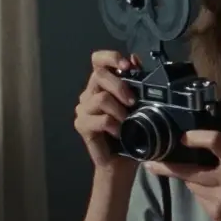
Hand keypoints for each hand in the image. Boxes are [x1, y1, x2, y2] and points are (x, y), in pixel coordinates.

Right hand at [74, 50, 139, 172]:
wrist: (122, 163)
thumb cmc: (132, 132)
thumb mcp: (139, 105)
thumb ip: (136, 82)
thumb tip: (135, 58)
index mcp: (101, 84)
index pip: (98, 60)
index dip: (111, 58)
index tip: (128, 66)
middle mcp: (89, 93)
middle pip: (99, 75)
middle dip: (120, 86)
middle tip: (133, 102)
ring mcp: (83, 109)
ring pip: (101, 98)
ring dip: (119, 110)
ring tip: (128, 121)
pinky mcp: (82, 125)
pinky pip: (100, 119)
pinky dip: (114, 125)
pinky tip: (120, 132)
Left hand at [144, 130, 220, 220]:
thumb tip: (208, 131)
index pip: (216, 141)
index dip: (197, 137)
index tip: (183, 137)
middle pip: (189, 170)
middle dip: (167, 167)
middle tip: (150, 163)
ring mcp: (220, 198)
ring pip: (191, 184)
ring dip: (190, 180)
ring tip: (198, 179)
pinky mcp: (215, 213)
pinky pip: (198, 198)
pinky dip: (199, 194)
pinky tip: (212, 196)